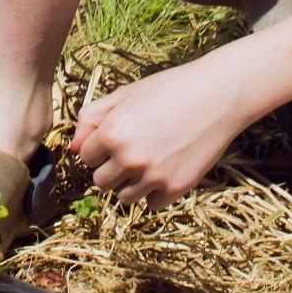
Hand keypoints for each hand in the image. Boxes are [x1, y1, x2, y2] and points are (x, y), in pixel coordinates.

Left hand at [70, 55, 258, 208]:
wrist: (219, 95)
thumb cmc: (170, 89)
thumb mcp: (126, 94)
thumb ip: (93, 118)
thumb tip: (73, 149)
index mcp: (112, 132)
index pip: (85, 156)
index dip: (100, 147)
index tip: (119, 135)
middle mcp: (129, 158)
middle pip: (101, 181)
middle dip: (113, 168)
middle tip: (136, 148)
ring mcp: (153, 176)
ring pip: (124, 197)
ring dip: (131, 183)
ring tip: (151, 158)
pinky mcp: (175, 188)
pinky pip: (151, 203)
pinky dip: (156, 192)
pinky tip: (167, 168)